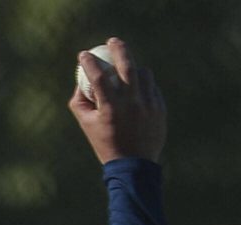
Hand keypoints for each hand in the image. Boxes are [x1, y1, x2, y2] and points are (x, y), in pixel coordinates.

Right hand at [69, 37, 166, 163]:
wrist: (133, 165)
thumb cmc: (105, 144)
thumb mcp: (86, 125)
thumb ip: (80, 102)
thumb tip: (80, 82)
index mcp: (110, 107)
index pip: (97, 76)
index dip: (88, 62)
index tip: (83, 55)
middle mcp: (131, 102)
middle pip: (127, 65)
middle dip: (118, 48)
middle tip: (112, 41)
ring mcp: (148, 104)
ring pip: (143, 73)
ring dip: (133, 68)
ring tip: (127, 72)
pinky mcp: (160, 108)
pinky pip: (152, 87)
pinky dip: (143, 85)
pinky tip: (137, 91)